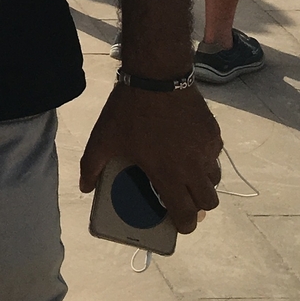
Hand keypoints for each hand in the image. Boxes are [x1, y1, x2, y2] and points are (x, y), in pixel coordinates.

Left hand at [78, 84, 221, 234]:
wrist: (157, 75)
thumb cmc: (128, 111)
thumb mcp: (103, 139)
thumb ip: (91, 166)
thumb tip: (85, 187)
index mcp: (169, 174)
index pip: (187, 214)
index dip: (184, 225)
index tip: (178, 224)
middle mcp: (193, 166)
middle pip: (209, 202)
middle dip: (198, 206)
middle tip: (182, 198)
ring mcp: (207, 149)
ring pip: (214, 179)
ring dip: (202, 183)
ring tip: (185, 174)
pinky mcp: (213, 132)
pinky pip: (214, 155)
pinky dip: (205, 158)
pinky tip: (188, 148)